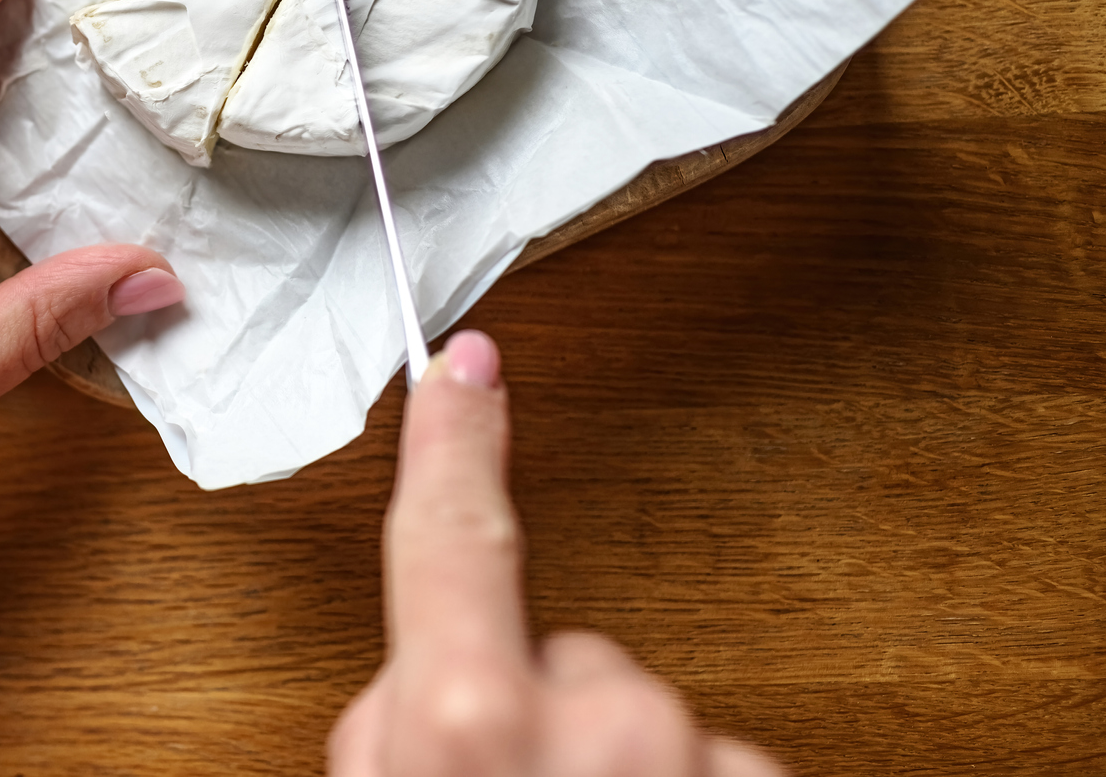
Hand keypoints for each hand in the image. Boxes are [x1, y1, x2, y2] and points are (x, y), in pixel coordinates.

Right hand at [331, 331, 783, 776]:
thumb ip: (396, 722)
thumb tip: (420, 682)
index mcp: (473, 723)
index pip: (452, 538)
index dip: (454, 443)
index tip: (468, 367)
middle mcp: (596, 727)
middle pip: (562, 655)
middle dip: (535, 708)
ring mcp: (693, 757)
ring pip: (639, 717)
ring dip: (612, 768)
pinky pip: (708, 762)